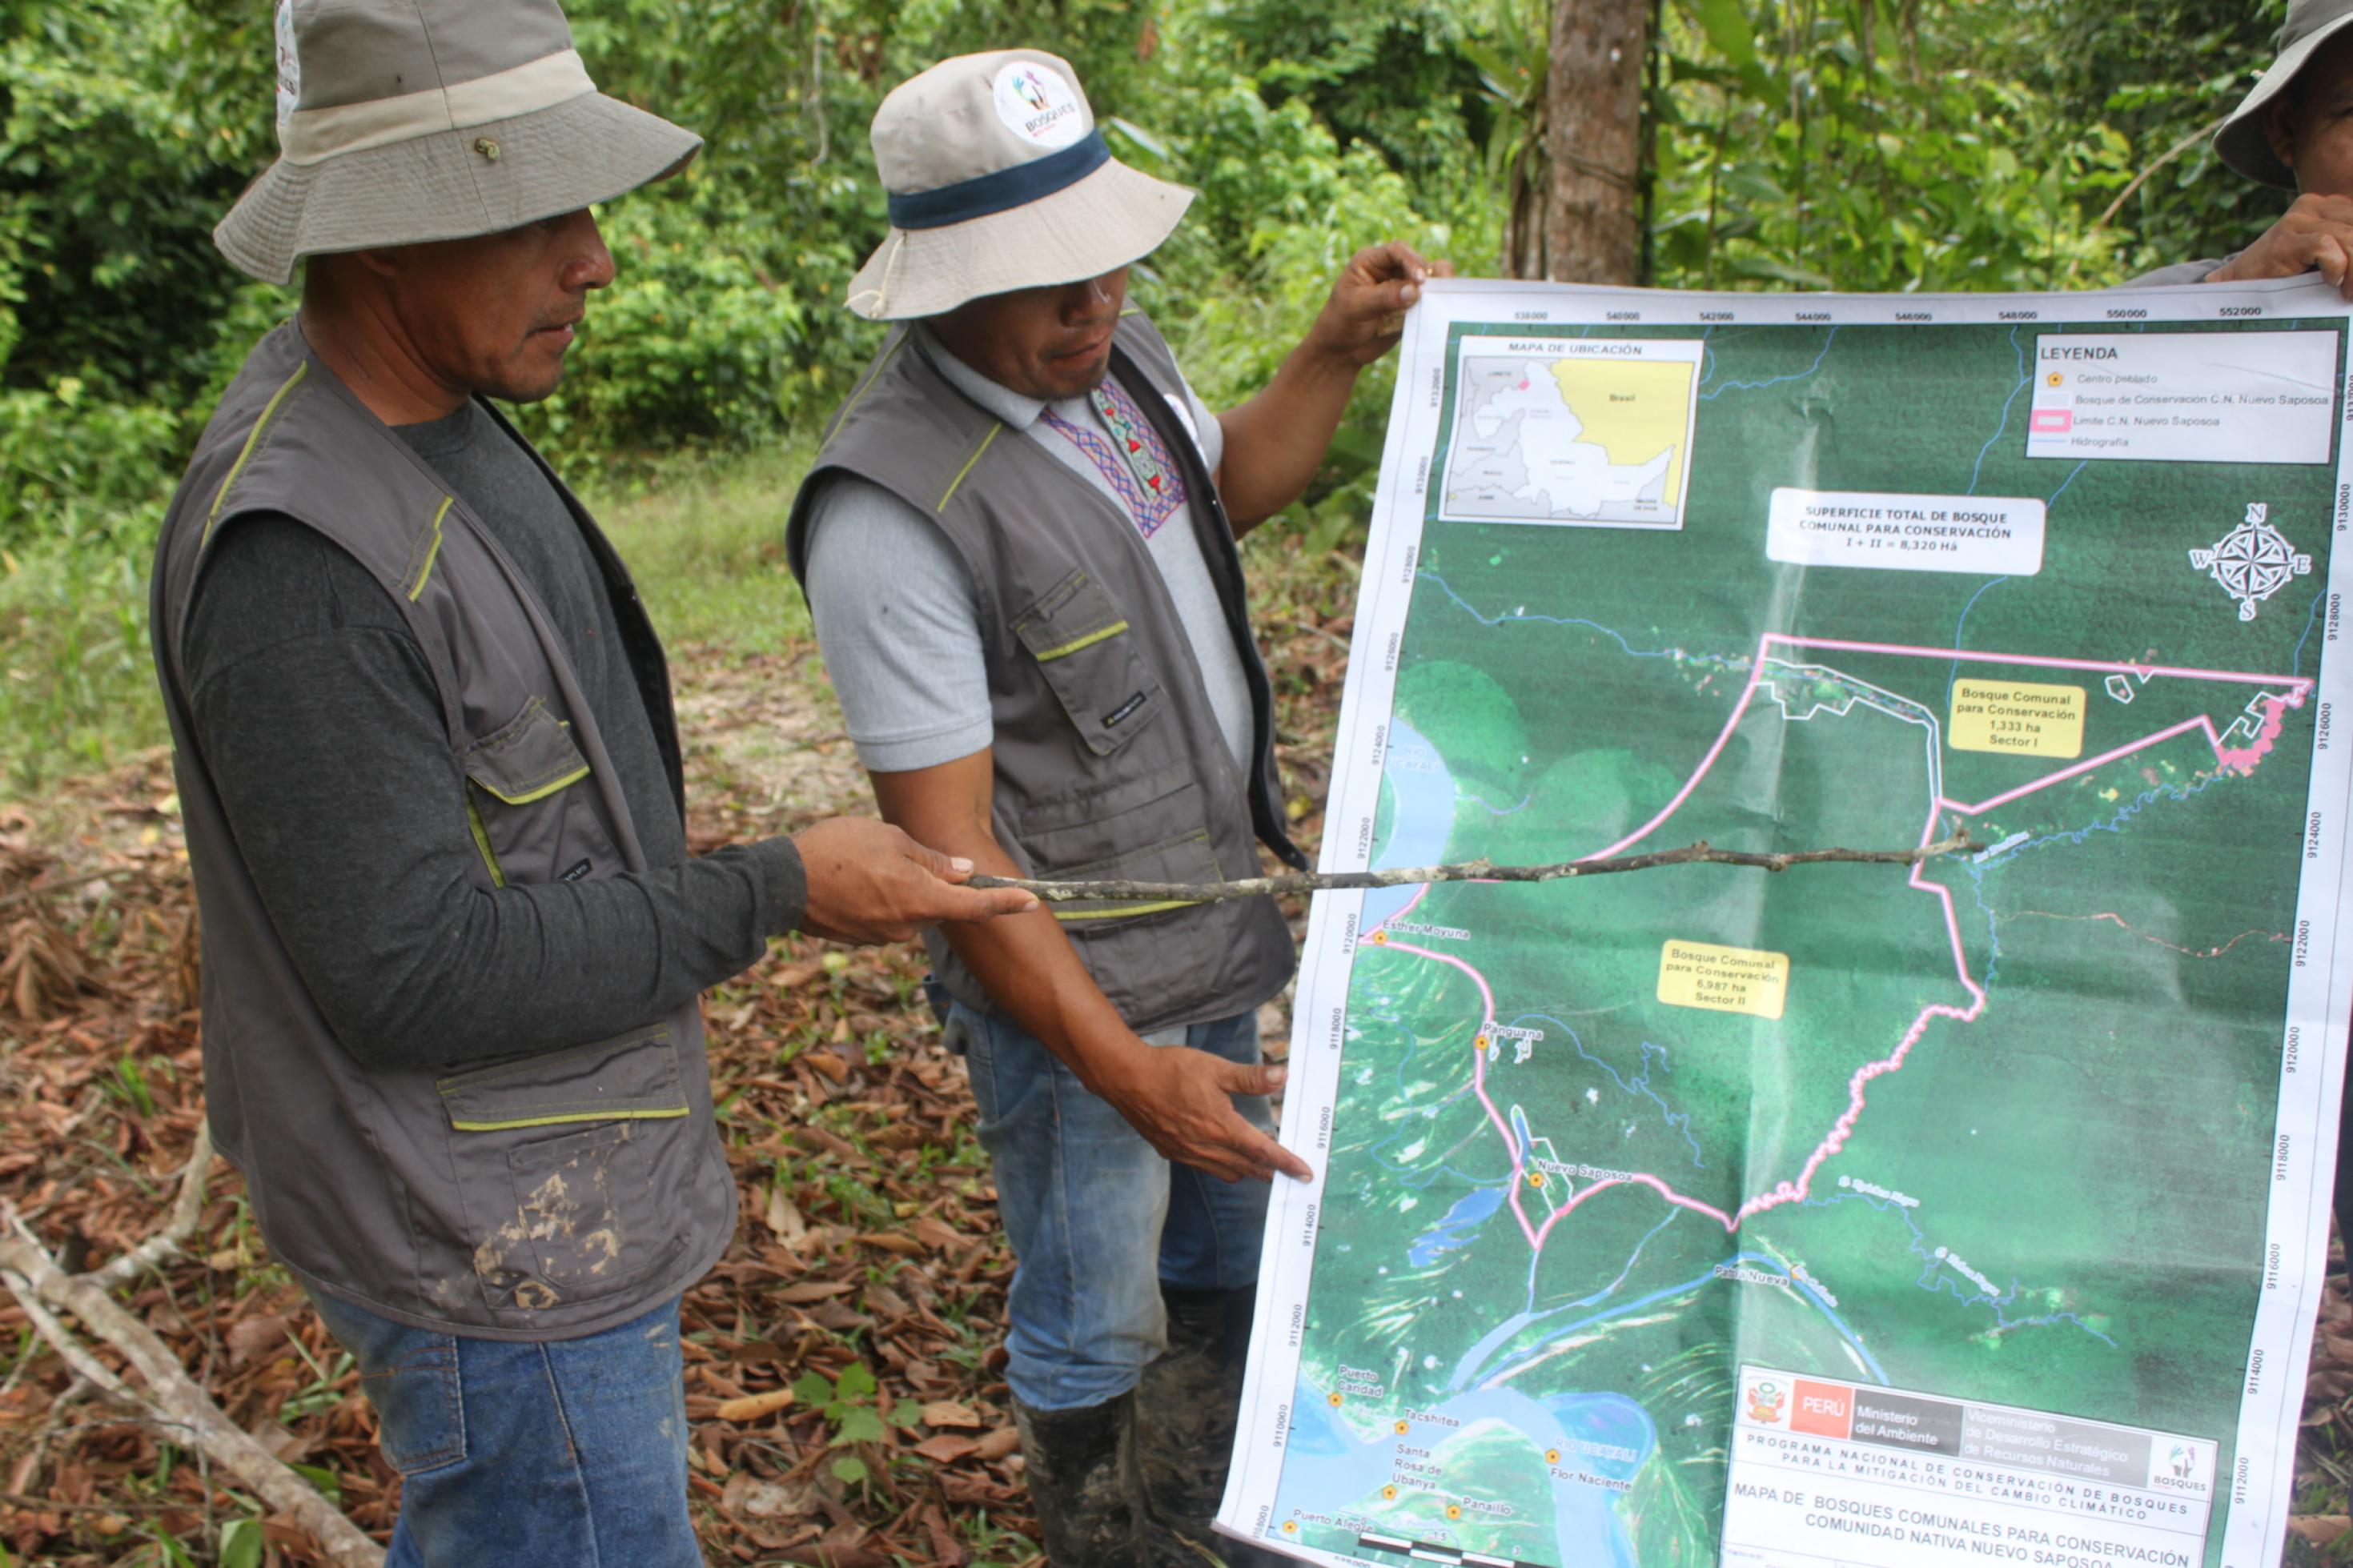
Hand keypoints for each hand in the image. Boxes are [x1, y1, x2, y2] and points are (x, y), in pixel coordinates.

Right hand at [791, 817, 1036, 944]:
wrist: (781, 883)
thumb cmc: (838, 851)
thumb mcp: (892, 840)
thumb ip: (932, 859)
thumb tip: (963, 871)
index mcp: (922, 900)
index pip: (977, 906)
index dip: (1007, 902)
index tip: (1032, 901)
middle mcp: (907, 927)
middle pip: (941, 906)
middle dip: (937, 883)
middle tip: (905, 852)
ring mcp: (883, 937)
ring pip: (912, 911)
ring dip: (905, 889)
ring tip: (868, 862)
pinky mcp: (863, 939)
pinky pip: (887, 917)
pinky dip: (883, 898)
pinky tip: (856, 879)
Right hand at [1089, 1041, 1313, 1182]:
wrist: (1126, 1078)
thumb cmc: (1171, 1070)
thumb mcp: (1215, 1068)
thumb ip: (1250, 1078)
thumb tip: (1283, 1078)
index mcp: (1221, 1126)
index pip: (1262, 1151)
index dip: (1286, 1163)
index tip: (1304, 1174)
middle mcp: (1205, 1146)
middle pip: (1247, 1168)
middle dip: (1269, 1172)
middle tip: (1287, 1173)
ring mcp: (1186, 1152)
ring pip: (1225, 1172)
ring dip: (1245, 1170)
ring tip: (1258, 1164)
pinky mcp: (1171, 1151)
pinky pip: (1204, 1167)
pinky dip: (1220, 1165)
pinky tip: (1221, 1153)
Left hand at [1303, 241, 1454, 370]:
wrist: (1342, 351)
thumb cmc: (1341, 323)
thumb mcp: (1358, 307)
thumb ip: (1385, 297)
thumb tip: (1414, 291)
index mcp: (1370, 262)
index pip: (1396, 252)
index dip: (1411, 261)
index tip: (1420, 279)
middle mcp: (1389, 271)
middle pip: (1417, 262)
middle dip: (1428, 274)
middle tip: (1433, 289)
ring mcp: (1402, 288)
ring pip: (1428, 278)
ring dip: (1437, 285)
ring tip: (1444, 294)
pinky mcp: (1410, 306)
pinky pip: (1429, 300)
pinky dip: (1437, 302)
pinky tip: (1442, 309)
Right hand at [2208, 194, 2352, 297]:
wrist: (2235, 287)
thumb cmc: (2285, 276)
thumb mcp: (2326, 255)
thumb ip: (2350, 248)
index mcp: (2328, 204)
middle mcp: (2313, 204)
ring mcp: (2297, 220)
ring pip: (2351, 237)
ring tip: (2349, 292)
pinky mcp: (2285, 239)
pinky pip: (2327, 246)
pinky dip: (2336, 267)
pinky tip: (2331, 282)